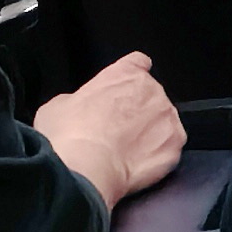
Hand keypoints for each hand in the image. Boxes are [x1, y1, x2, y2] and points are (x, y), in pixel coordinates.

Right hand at [32, 51, 187, 207]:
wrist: (85, 168)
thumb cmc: (67, 135)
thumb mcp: (57, 107)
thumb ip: (77, 99)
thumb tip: (79, 108)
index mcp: (125, 73)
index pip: (137, 63)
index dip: (131, 76)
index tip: (125, 88)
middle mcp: (152, 89)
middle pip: (151, 96)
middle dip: (137, 111)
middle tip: (115, 132)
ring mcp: (167, 116)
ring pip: (163, 121)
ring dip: (150, 133)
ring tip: (125, 153)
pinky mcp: (175, 143)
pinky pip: (169, 147)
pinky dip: (157, 155)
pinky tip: (137, 166)